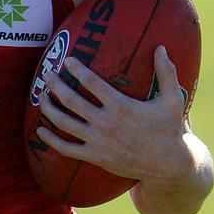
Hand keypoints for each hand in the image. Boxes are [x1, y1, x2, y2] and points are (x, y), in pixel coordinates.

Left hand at [36, 47, 190, 183]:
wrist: (167, 165)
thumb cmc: (169, 129)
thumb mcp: (172, 99)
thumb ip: (166, 72)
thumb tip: (161, 47)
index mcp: (121, 106)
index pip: (91, 82)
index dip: (76, 69)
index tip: (68, 60)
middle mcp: (105, 123)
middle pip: (71, 100)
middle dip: (55, 84)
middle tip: (47, 73)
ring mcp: (98, 142)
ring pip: (64, 123)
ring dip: (49, 108)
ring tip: (42, 95)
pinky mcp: (95, 156)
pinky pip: (66, 148)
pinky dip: (51, 140)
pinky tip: (40, 131)